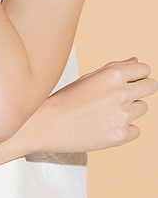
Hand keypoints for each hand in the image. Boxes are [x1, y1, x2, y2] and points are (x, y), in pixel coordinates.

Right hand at [28, 58, 156, 153]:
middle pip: (150, 87)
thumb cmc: (66, 98)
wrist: (49, 124)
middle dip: (143, 88)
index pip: (144, 70)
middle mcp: (121, 93)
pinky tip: (107, 125)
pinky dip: (125, 128)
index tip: (135, 79)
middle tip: (127, 94)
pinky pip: (135, 130)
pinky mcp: (121, 136)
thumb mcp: (89, 77)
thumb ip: (115, 68)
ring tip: (108, 111)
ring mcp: (123, 116)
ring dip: (131, 109)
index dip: (140, 74)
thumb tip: (136, 62)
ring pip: (143, 109)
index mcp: (113, 75)